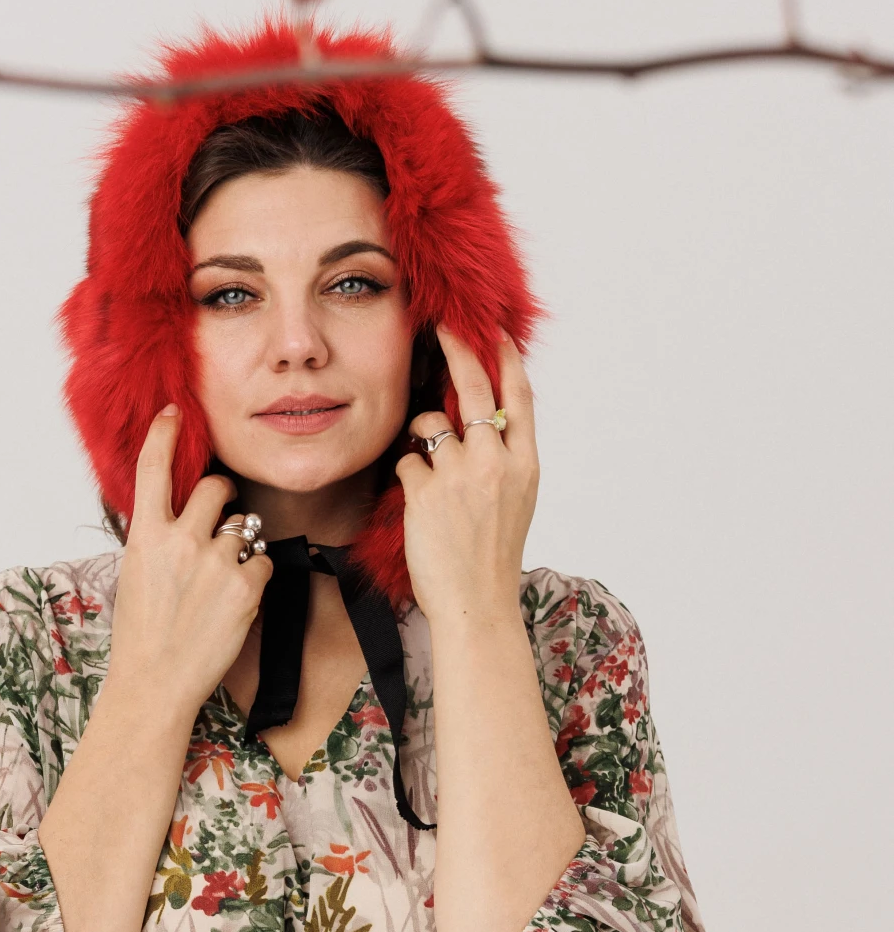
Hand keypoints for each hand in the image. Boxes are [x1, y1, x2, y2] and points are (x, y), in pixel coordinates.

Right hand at [106, 407, 273, 720]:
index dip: (166, 435)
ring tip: (219, 582)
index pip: (154, 469)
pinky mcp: (245, 585)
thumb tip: (182, 517)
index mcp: (145, 535)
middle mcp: (180, 540)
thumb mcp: (137, 574)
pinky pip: (263, 560)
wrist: (155, 683)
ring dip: (240, 546)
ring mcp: (215, 561)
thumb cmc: (142, 634)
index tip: (175, 413)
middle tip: (219, 526)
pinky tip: (234, 601)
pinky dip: (254, 576)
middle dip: (224, 500)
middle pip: (218, 488)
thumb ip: (158, 539)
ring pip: (245, 527)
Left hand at [395, 328, 537, 626]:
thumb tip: (484, 420)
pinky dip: (408, 474)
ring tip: (432, 473)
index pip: (519, 398)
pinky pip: (407, 460)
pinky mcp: (425, 492)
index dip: (508, 359)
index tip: (496, 332)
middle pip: (475, 390)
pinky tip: (418, 504)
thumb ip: (504, 459)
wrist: (476, 604)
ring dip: (422, 436)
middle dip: (458, 350)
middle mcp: (496, 464)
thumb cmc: (492, 556)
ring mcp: (460, 476)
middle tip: (443, 327)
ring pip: (429, 425)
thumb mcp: (516, 501)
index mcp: (525, 465)